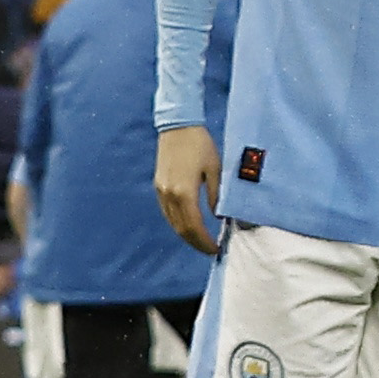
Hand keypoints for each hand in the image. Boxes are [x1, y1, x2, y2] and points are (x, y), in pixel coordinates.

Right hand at [156, 125, 221, 255]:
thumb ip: (216, 195)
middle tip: (211, 250)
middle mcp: (169, 195)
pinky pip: (168, 213)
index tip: (216, 249)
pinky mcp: (159, 186)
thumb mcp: (215, 169)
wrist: (178, 127)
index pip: (194, 226)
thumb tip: (219, 217)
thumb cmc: (200, 145)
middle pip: (181, 229)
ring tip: (202, 241)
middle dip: (196, 243)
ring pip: (172, 223)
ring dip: (187, 235)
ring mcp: (161, 191)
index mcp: (184, 192)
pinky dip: (179, 223)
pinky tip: (190, 225)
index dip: (204, 241)